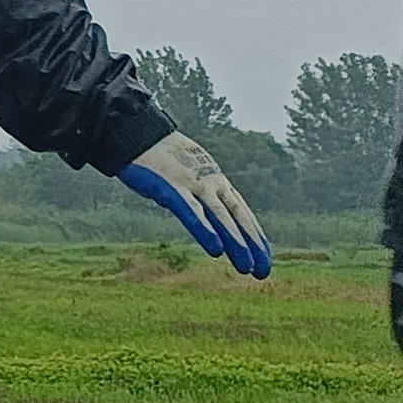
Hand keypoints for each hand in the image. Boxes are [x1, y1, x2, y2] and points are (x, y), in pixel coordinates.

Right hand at [120, 134, 273, 279]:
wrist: (138, 132)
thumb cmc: (158, 155)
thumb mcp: (183, 175)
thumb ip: (191, 194)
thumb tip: (193, 210)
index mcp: (214, 180)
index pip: (241, 211)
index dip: (254, 234)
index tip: (264, 256)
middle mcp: (211, 183)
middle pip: (237, 217)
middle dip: (252, 245)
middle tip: (263, 271)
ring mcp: (194, 185)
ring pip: (221, 218)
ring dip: (237, 243)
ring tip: (248, 267)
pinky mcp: (173, 189)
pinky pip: (193, 214)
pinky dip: (206, 231)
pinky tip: (216, 250)